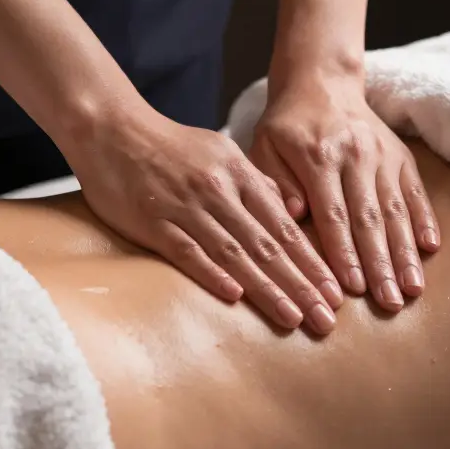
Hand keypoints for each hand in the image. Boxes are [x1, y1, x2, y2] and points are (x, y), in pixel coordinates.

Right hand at [64, 106, 344, 334]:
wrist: (112, 129)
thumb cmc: (170, 146)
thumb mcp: (221, 153)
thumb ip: (254, 184)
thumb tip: (288, 213)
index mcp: (239, 175)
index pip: (285, 227)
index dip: (312, 262)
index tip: (336, 294)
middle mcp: (219, 192)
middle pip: (268, 245)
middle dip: (301, 285)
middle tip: (328, 319)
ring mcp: (187, 207)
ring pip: (235, 253)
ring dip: (267, 289)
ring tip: (293, 318)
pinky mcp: (155, 222)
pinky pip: (188, 252)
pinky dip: (212, 274)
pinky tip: (234, 298)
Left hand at [248, 74, 439, 311]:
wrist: (321, 83)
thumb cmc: (286, 126)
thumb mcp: (265, 146)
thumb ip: (275, 182)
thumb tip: (295, 216)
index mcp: (318, 156)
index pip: (333, 214)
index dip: (344, 253)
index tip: (353, 289)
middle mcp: (356, 155)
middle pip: (370, 218)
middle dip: (381, 264)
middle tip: (390, 303)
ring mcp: (383, 155)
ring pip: (397, 210)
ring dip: (406, 253)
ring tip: (412, 289)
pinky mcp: (401, 156)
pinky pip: (416, 191)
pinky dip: (425, 220)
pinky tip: (431, 249)